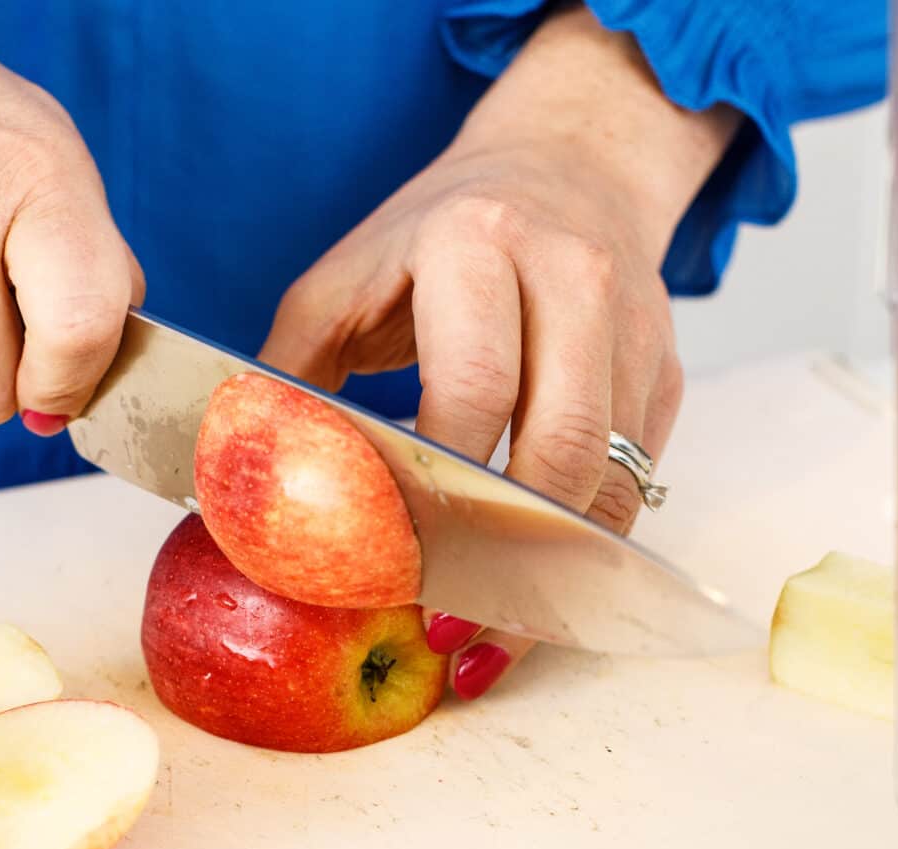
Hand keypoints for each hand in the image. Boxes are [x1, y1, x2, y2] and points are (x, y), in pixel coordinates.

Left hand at [259, 4, 735, 697]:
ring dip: (550, 572)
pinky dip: (584, 555)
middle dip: (504, 548)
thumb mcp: (345, 280)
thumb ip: (289, 373)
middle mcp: (573, 279)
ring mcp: (633, 331)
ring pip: (610, 480)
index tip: (398, 560)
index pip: (474, 388)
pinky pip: (635, 487)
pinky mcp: (664, 377)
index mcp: (480, 245)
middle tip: (446, 620)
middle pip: (562, 444)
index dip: (439, 487)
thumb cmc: (438, 235)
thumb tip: (233, 484)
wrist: (568, 165)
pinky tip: (536, 598)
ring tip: (490, 633)